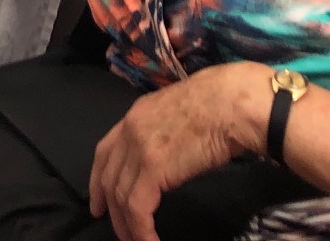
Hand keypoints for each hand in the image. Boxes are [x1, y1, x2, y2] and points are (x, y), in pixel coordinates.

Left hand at [89, 63, 267, 240]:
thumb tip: (170, 154)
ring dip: (128, 226)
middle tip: (119, 232)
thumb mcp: (179, 113)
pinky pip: (138, 208)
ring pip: (121, 196)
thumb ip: (165, 132)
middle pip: (109, 176)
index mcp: (137, 114)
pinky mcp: (153, 167)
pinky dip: (141, 230)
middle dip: (110, 208)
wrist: (231, 103)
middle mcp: (131, 129)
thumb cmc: (219, 105)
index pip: (105, 151)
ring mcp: (139, 148)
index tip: (98, 203)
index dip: (98, 179)